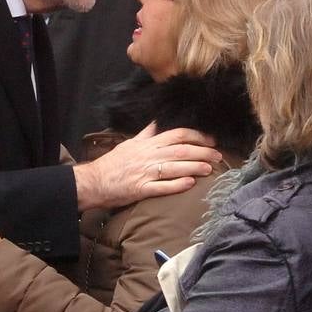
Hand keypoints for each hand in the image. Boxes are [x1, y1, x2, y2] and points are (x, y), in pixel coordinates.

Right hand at [72, 123, 221, 211]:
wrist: (94, 181)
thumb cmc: (113, 163)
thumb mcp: (130, 144)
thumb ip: (146, 134)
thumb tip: (157, 123)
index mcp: (148, 144)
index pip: (177, 135)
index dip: (197, 137)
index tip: (211, 141)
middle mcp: (149, 156)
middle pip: (181, 150)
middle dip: (202, 152)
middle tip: (218, 156)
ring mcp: (145, 172)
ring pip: (175, 167)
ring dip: (195, 167)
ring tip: (210, 169)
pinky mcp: (141, 189)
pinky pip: (162, 186)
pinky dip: (177, 184)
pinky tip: (190, 183)